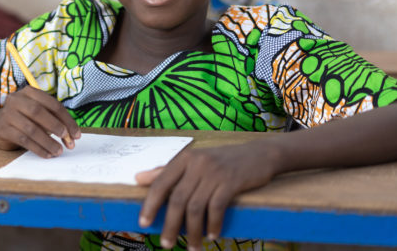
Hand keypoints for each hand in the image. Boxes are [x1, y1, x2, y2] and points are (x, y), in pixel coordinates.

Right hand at [0, 86, 80, 157]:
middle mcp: (16, 100)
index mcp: (29, 92)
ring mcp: (7, 114)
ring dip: (48, 142)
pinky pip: (23, 140)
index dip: (67, 119)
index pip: (52, 104)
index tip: (76, 134)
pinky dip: (38, 148)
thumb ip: (52, 120)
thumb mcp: (36, 114)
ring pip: (31, 128)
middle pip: (39, 112)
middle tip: (68, 141)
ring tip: (59, 151)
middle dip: (57, 127)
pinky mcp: (3, 129)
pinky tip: (47, 154)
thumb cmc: (23, 119)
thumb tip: (71, 136)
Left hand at [136, 140, 279, 248]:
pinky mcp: (231, 182)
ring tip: (191, 247)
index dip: (150, 204)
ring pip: (196, 207)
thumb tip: (137, 178)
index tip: (143, 223)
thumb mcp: (192, 161)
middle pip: (177, 199)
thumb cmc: (221, 160)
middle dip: (170, 224)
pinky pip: (217, 207)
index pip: (160, 183)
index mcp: (183, 159)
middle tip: (165, 243)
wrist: (258, 154)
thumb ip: (165, 170)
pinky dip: (213, 225)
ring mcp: (214, 173)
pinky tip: (212, 236)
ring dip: (192, 231)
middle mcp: (196, 164)